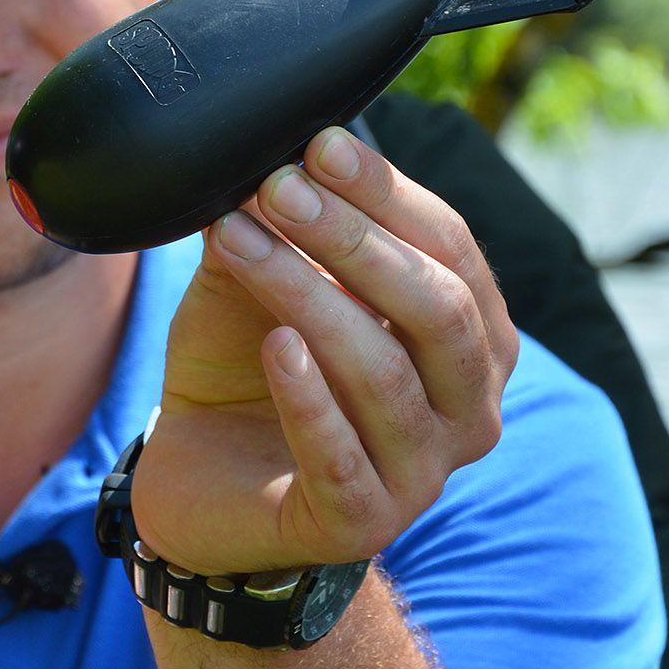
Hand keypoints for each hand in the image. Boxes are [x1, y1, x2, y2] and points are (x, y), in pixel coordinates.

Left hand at [131, 126, 516, 574]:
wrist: (198, 477)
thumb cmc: (248, 368)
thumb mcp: (260, 283)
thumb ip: (278, 227)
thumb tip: (273, 154)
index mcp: (471, 341)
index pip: (453, 250)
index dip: (388, 194)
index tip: (318, 144)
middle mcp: (468, 410)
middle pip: (437, 309)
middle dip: (354, 239)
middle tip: (277, 188)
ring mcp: (420, 476)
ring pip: (384, 375)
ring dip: (307, 296)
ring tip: (240, 241)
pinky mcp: (358, 524)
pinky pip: (342, 458)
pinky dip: (309, 397)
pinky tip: (275, 345)